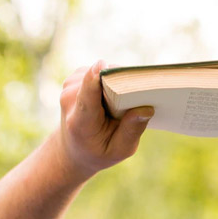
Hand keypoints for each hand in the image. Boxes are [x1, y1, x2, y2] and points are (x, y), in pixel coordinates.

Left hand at [54, 60, 153, 179]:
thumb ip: (132, 130)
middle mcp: (70, 98)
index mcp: (81, 120)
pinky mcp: (76, 77)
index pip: (88, 92)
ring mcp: (71, 84)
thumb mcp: (119, 150)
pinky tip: (113, 98)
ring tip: (120, 104)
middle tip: (135, 101)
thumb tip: (147, 108)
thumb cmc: (99, 151)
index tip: (110, 67)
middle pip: (101, 78)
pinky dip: (111, 82)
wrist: (74, 150)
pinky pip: (101, 71)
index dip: (99, 77)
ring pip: (104, 72)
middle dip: (123, 85)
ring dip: (117, 84)